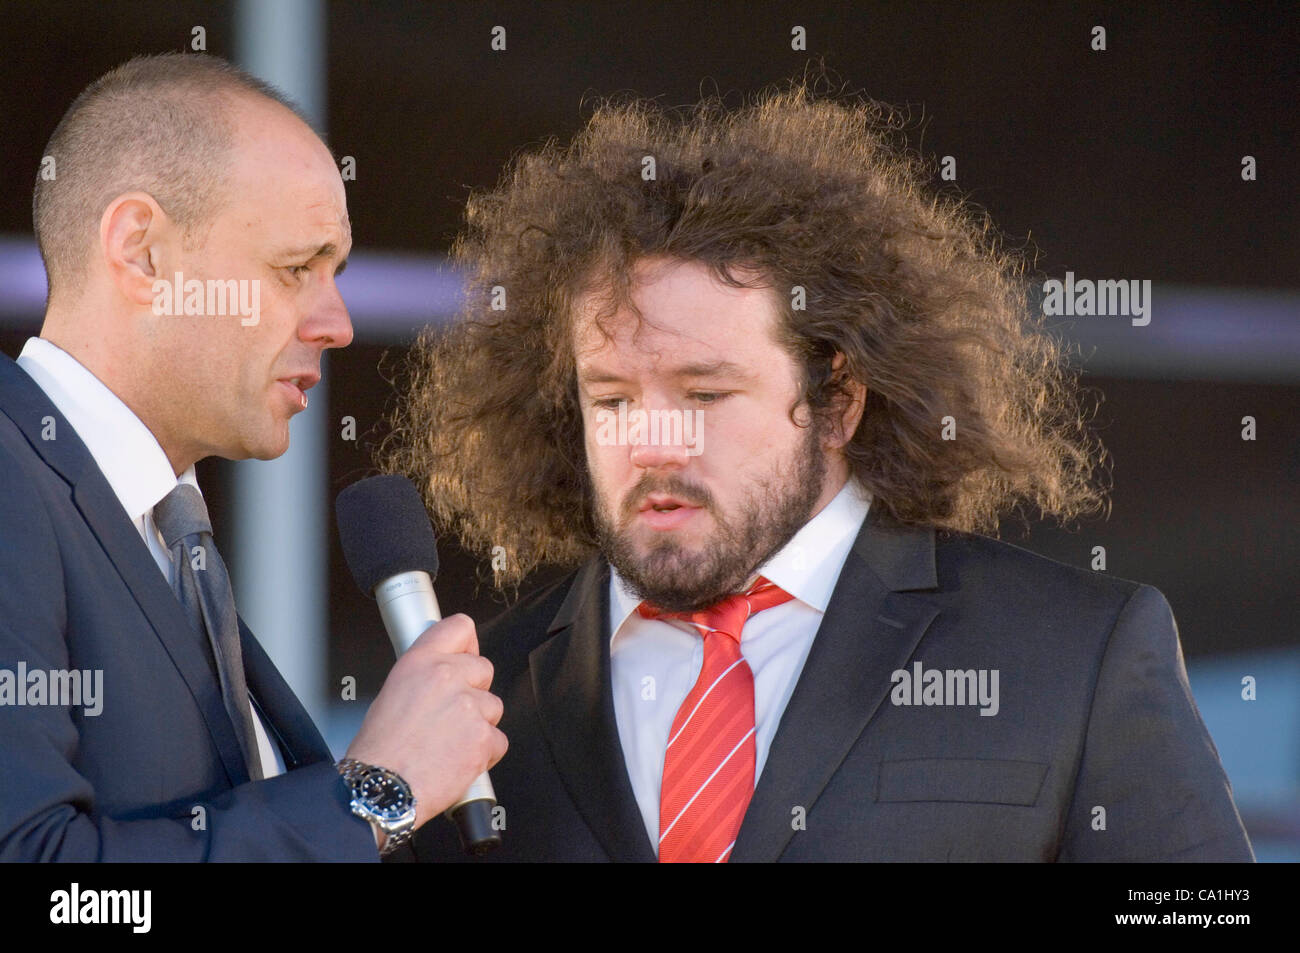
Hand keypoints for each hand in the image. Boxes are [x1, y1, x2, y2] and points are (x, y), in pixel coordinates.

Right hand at [344, 614, 506, 828]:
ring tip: (448, 742)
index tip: (465, 654)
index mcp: (421, 662)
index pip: (460, 627)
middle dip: (473, 690)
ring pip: (493, 706)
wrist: (382, 790)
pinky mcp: (484, 737)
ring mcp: (469, 707)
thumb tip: (445, 671)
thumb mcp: (392, 693)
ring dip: (478, 724)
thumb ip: (425, 675)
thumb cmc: (379, 751)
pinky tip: (457, 760)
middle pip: (484, 669)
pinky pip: (498, 740)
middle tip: (451, 714)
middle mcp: (448, 677)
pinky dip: (484, 753)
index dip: (466, 644)